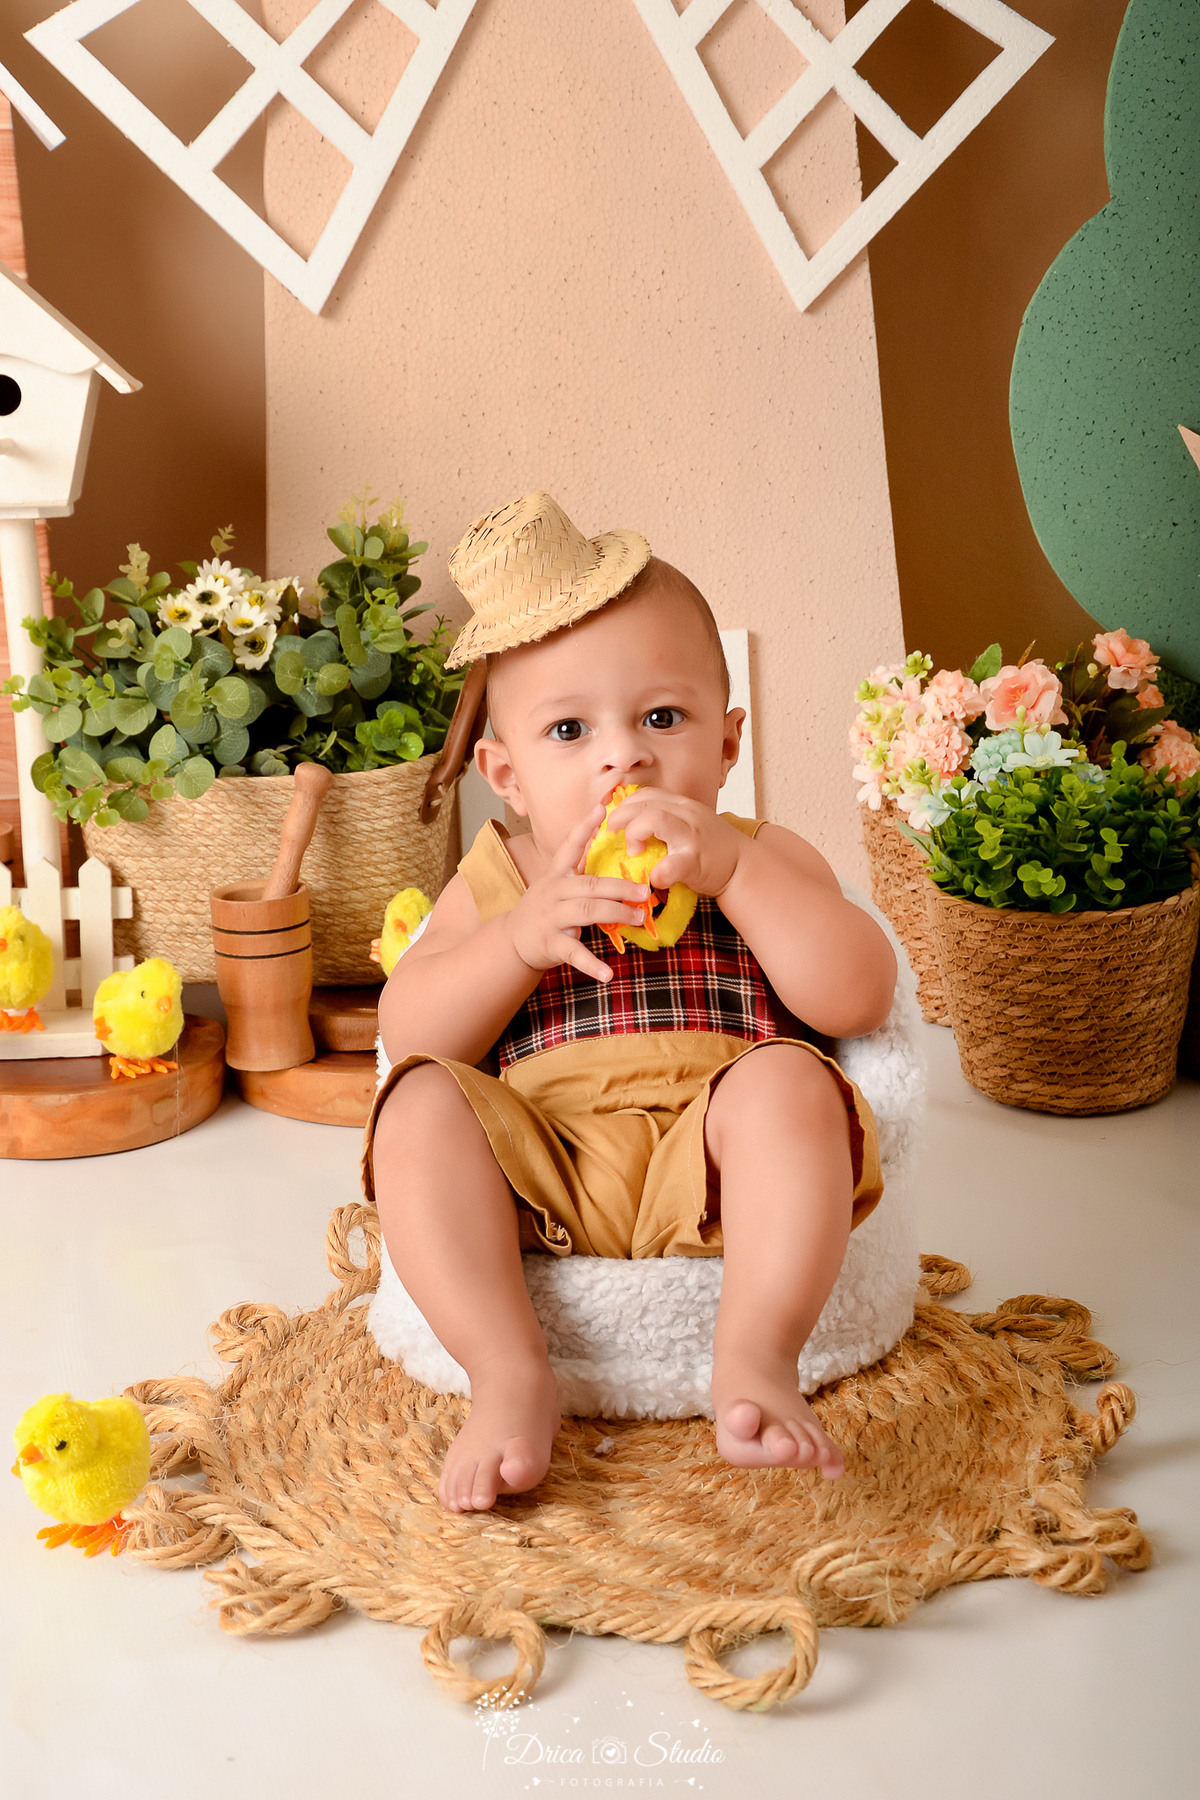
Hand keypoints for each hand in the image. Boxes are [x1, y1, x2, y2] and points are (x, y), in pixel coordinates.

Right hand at [507, 805, 651, 983]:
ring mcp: (551, 918)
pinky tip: (609, 974)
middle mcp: (553, 892)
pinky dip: (593, 964)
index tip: (601, 808)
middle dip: (619, 886)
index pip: (569, 846)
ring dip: (615, 914)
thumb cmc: (544, 909)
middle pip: (589, 885)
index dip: (584, 827)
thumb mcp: (557, 885)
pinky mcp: (551, 943)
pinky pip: (574, 953)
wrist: (513, 940)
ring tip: (638, 918)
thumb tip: (609, 851)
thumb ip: (580, 871)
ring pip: (586, 912)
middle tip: (645, 890)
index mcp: (557, 875)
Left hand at [604, 788, 744, 897]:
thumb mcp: (691, 824)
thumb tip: (632, 825)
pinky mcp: (696, 861)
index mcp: (684, 806)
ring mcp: (692, 836)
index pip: (647, 794)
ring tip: (633, 851)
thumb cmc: (713, 848)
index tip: (615, 821)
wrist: (744, 866)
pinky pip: (671, 864)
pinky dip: (657, 873)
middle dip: (621, 817)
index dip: (625, 805)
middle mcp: (688, 814)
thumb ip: (668, 820)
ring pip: (654, 819)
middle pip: (645, 803)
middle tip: (613, 833)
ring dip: (635, 833)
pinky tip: (655, 879)